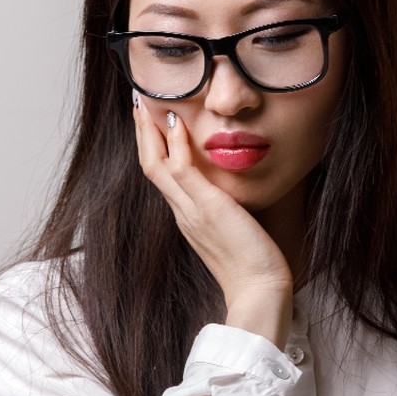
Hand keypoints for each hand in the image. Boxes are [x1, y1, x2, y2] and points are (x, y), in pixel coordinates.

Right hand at [133, 100, 292, 346]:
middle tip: (138, 104)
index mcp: (186, 217)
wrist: (259, 290)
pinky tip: (175, 122)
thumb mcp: (234, 230)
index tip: (150, 122)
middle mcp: (181, 212)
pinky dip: (175, 144)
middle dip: (142, 134)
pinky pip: (181, 170)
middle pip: (150, 166)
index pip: (161, 175)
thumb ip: (225, 211)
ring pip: (156, 165)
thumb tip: (233, 195)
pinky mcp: (206, 208)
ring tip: (147, 104)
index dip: (152, 147)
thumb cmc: (254, 265)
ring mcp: (190, 211)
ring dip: (149, 132)